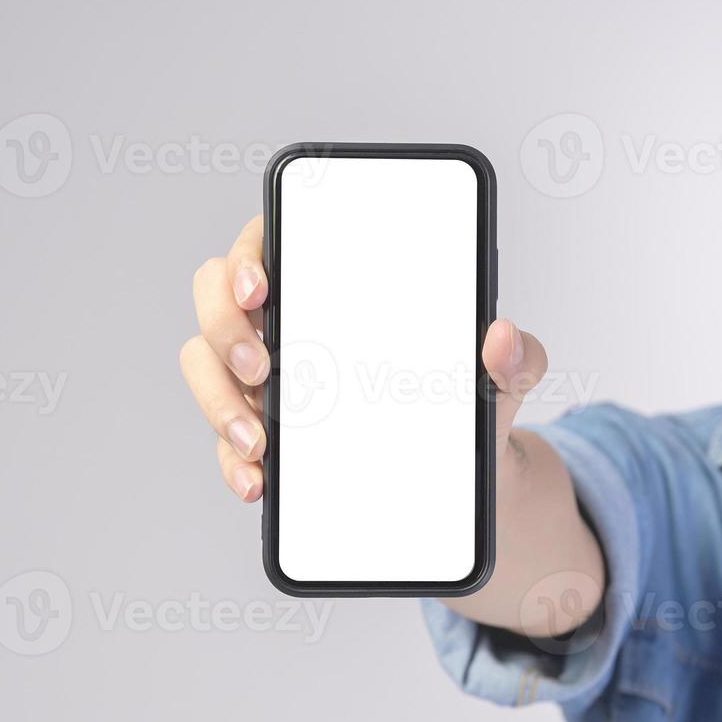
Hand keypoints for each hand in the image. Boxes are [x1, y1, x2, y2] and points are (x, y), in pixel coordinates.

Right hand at [180, 215, 546, 500]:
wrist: (465, 477)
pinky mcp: (262, 433)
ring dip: (218, 402)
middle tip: (260, 369)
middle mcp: (288, 322)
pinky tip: (259, 480)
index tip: (262, 287)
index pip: (271, 241)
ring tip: (260, 441)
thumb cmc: (470, 401)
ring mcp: (266, 378)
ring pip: (205, 366)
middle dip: (223, 330)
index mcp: (336, 285)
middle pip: (217, 298)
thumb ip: (516, 357)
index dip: (248, 253)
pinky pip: (226, 440)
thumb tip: (504, 336)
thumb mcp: (503, 379)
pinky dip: (233, 461)